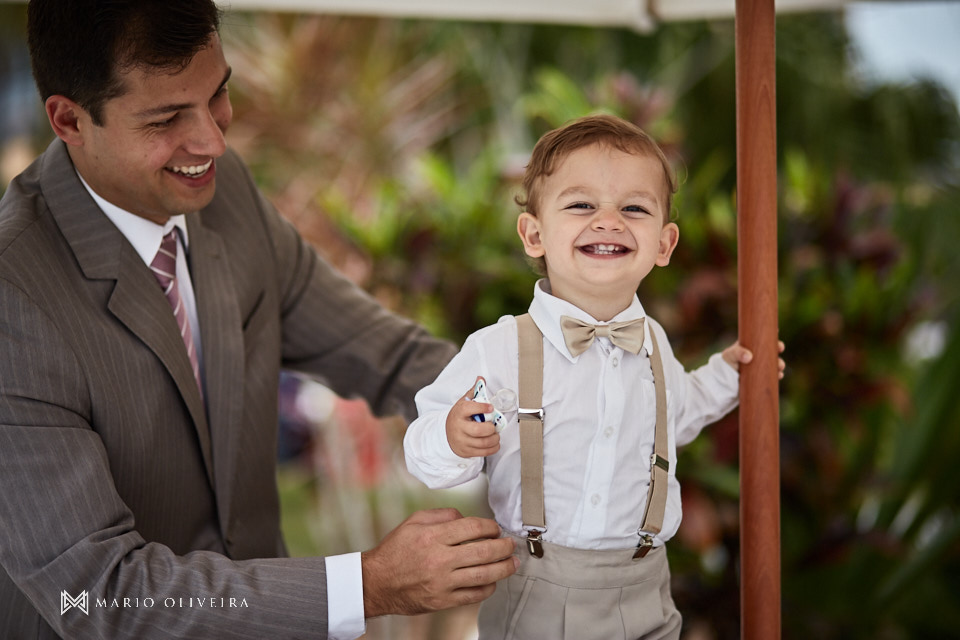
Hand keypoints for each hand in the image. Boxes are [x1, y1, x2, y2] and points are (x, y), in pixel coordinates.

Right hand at [361, 508, 518, 617]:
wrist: (377, 582)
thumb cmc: (395, 551)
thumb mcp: (413, 522)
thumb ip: (441, 515)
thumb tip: (466, 518)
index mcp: (432, 536)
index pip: (472, 527)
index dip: (490, 526)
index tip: (495, 528)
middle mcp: (439, 559)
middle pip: (483, 551)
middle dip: (503, 546)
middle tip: (510, 544)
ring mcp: (442, 582)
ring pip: (483, 574)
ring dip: (503, 568)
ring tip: (512, 562)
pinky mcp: (442, 601)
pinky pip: (473, 595)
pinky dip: (488, 588)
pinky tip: (493, 581)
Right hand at [445, 378, 499, 457]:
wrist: (446, 434)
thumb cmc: (459, 417)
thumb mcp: (463, 403)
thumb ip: (474, 391)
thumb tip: (480, 379)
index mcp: (459, 413)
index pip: (470, 408)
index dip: (482, 407)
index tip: (491, 408)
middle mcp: (459, 428)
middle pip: (479, 430)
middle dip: (491, 428)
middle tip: (493, 425)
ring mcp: (462, 441)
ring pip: (483, 443)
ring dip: (495, 438)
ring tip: (495, 434)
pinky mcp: (466, 451)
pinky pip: (484, 452)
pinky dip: (494, 447)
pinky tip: (494, 442)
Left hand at [722, 340, 785, 378]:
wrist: (725, 378)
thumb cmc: (728, 362)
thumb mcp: (730, 354)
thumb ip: (738, 353)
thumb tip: (749, 357)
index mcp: (753, 345)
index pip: (765, 338)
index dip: (772, 335)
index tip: (777, 334)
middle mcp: (760, 354)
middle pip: (773, 349)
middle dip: (779, 348)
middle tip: (780, 348)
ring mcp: (762, 365)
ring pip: (775, 362)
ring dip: (780, 363)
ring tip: (779, 366)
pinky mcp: (762, 376)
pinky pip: (773, 375)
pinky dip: (778, 375)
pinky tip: (779, 376)